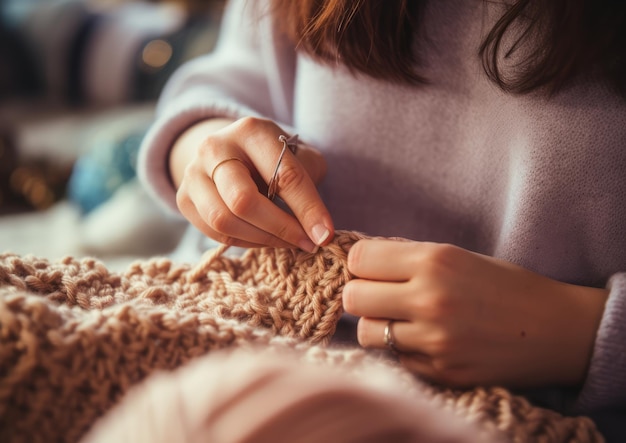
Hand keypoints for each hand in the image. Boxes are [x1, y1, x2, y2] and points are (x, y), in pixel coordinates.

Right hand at [170, 117, 333, 251]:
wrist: (232, 152)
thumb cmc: (275, 158)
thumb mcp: (299, 158)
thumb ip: (309, 185)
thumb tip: (319, 231)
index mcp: (251, 131)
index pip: (283, 175)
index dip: (308, 209)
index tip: (325, 235)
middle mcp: (214, 147)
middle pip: (244, 200)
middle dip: (281, 228)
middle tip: (306, 243)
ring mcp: (193, 173)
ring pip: (224, 221)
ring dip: (262, 240)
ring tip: (287, 242)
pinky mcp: (184, 198)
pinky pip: (214, 233)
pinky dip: (245, 243)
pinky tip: (265, 238)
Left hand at [342, 239, 608, 387]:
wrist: (556, 329)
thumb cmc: (506, 285)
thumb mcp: (459, 255)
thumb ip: (410, 257)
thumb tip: (363, 259)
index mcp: (435, 261)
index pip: (359, 259)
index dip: (362, 263)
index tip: (372, 268)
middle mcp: (430, 299)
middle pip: (353, 297)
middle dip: (362, 294)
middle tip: (380, 295)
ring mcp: (435, 340)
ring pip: (366, 332)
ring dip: (377, 325)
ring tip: (400, 320)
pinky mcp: (441, 372)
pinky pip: (395, 359)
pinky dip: (402, 350)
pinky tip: (425, 341)